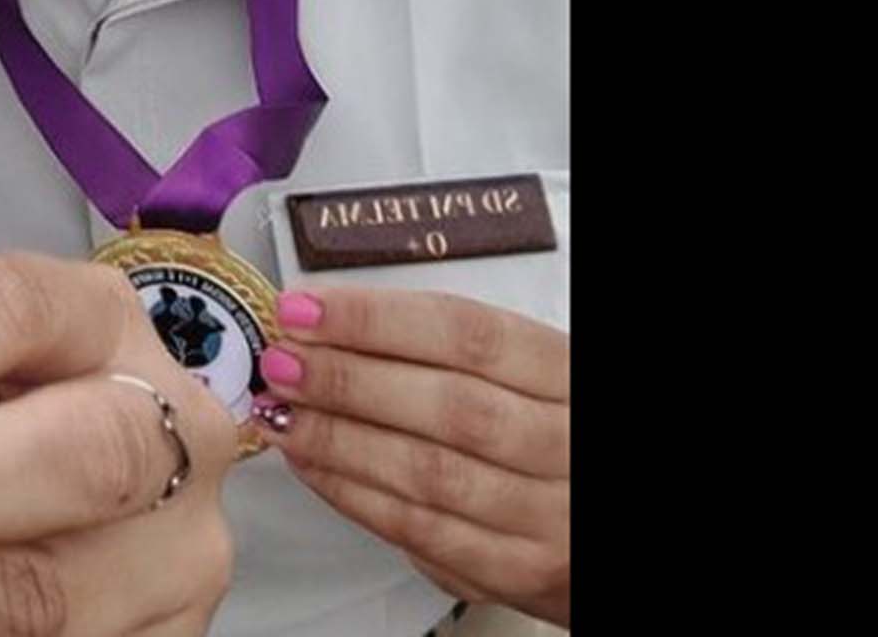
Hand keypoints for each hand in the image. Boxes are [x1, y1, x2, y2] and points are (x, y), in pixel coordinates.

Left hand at [256, 287, 568, 626]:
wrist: (596, 522)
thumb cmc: (551, 430)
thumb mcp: (528, 374)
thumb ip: (447, 349)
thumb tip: (331, 320)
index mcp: (569, 375)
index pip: (469, 334)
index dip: (377, 319)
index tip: (306, 307)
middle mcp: (568, 443)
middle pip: (449, 405)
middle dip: (348, 379)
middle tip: (281, 360)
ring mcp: (547, 515)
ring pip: (429, 473)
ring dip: (339, 439)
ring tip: (281, 412)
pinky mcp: (516, 570)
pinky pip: (421, 531)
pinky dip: (353, 494)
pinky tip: (310, 463)